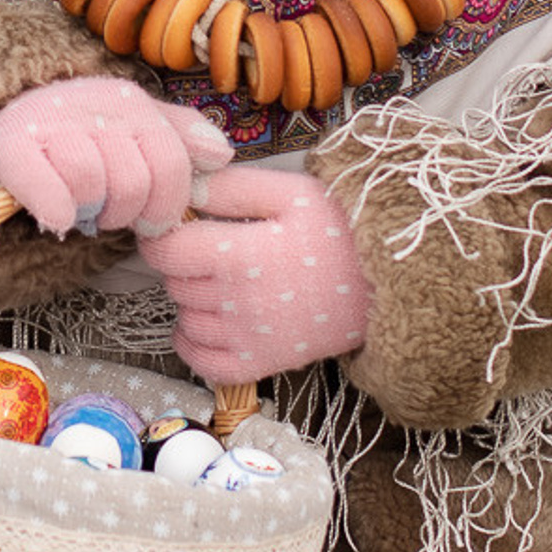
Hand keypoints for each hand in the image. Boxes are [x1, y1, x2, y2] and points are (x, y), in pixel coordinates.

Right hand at [0, 77, 233, 239]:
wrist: (6, 116)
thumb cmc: (82, 131)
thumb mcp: (134, 126)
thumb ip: (180, 137)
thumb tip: (222, 154)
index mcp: (129, 105)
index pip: (170, 161)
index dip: (165, 203)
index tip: (149, 218)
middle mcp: (92, 107)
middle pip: (133, 180)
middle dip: (124, 210)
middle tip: (106, 211)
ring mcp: (51, 126)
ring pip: (93, 182)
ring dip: (89, 210)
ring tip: (80, 209)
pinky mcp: (11, 148)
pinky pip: (49, 189)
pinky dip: (58, 211)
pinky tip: (59, 220)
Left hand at [145, 166, 369, 381]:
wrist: (390, 284)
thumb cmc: (340, 230)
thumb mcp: (289, 192)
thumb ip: (231, 188)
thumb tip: (184, 187)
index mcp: (241, 256)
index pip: (166, 250)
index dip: (161, 231)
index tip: (176, 222)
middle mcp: (239, 303)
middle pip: (174, 281)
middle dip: (181, 260)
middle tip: (209, 245)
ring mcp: (251, 340)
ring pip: (185, 318)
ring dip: (190, 298)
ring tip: (218, 279)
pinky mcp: (264, 365)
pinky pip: (203, 362)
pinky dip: (194, 343)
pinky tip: (208, 320)